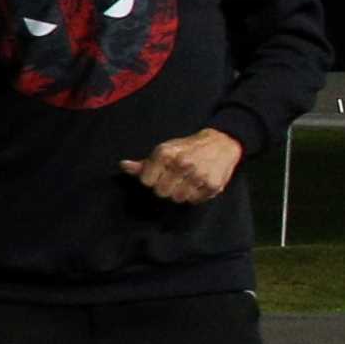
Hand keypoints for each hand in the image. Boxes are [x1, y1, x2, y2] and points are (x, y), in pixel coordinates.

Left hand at [121, 129, 245, 205]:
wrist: (221, 143)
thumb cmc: (187, 148)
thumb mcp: (165, 150)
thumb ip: (144, 163)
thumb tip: (123, 166)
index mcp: (165, 153)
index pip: (146, 181)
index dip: (152, 180)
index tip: (160, 174)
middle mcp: (181, 163)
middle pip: (161, 192)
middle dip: (165, 187)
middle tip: (175, 178)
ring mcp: (198, 175)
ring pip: (177, 198)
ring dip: (180, 193)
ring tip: (187, 181)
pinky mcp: (212, 185)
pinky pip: (194, 200)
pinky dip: (195, 195)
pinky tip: (198, 184)